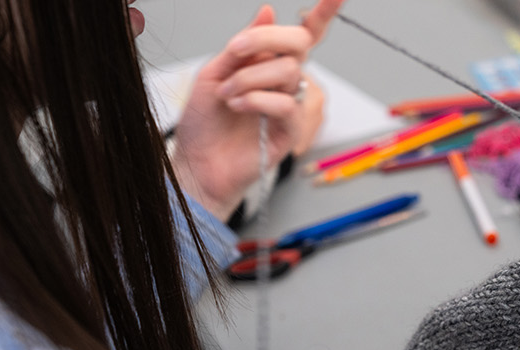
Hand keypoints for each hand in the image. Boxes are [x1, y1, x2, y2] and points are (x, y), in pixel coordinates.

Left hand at [171, 0, 341, 219]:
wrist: (196, 163)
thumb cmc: (205, 123)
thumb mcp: (214, 72)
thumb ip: (242, 45)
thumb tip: (267, 11)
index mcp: (267, 62)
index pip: (301, 34)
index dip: (322, 13)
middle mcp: (282, 80)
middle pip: (299, 43)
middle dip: (267, 39)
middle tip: (237, 49)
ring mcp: (289, 104)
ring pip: (288, 71)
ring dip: (249, 78)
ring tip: (227, 94)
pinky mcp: (290, 131)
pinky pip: (286, 103)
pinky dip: (257, 99)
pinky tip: (238, 106)